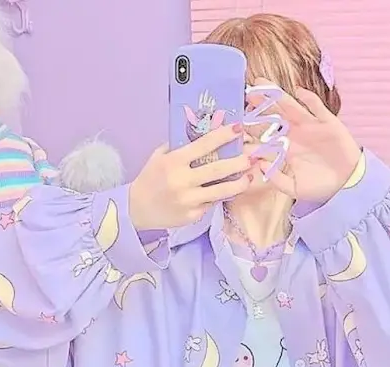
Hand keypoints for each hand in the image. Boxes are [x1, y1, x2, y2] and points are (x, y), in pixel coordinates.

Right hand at [129, 124, 251, 229]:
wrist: (137, 208)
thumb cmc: (150, 178)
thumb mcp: (160, 156)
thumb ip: (179, 145)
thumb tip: (205, 131)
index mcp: (174, 162)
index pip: (203, 145)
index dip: (223, 136)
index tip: (238, 129)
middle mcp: (183, 181)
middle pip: (218, 169)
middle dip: (239, 162)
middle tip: (252, 157)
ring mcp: (189, 200)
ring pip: (221, 191)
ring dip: (239, 183)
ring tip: (250, 177)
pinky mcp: (193, 215)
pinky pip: (212, 203)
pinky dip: (219, 196)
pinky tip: (226, 191)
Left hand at [246, 78, 361, 202]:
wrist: (346, 185)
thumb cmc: (319, 187)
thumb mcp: (294, 188)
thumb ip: (276, 179)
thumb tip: (260, 164)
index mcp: (285, 148)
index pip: (265, 135)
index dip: (252, 128)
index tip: (237, 121)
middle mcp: (295, 134)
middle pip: (274, 115)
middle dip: (260, 104)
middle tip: (246, 93)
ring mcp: (311, 126)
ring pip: (291, 107)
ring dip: (277, 95)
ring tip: (261, 84)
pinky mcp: (328, 123)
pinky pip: (318, 108)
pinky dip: (309, 100)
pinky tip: (299, 92)